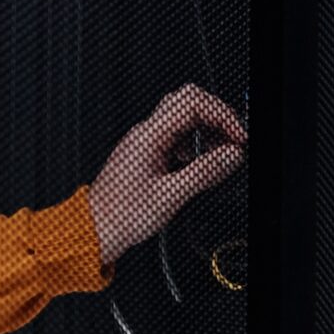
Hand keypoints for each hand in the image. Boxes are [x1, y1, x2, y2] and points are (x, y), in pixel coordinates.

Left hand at [87, 85, 245, 264]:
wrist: (96, 230)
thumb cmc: (121, 216)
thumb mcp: (171, 196)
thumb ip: (204, 172)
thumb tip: (231, 155)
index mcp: (148, 136)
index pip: (192, 103)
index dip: (222, 115)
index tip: (238, 137)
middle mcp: (145, 134)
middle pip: (188, 103)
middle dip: (216, 118)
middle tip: (234, 141)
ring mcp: (145, 142)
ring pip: (183, 120)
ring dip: (207, 132)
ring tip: (222, 155)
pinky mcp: (146, 154)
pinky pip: (176, 138)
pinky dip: (195, 146)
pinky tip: (201, 164)